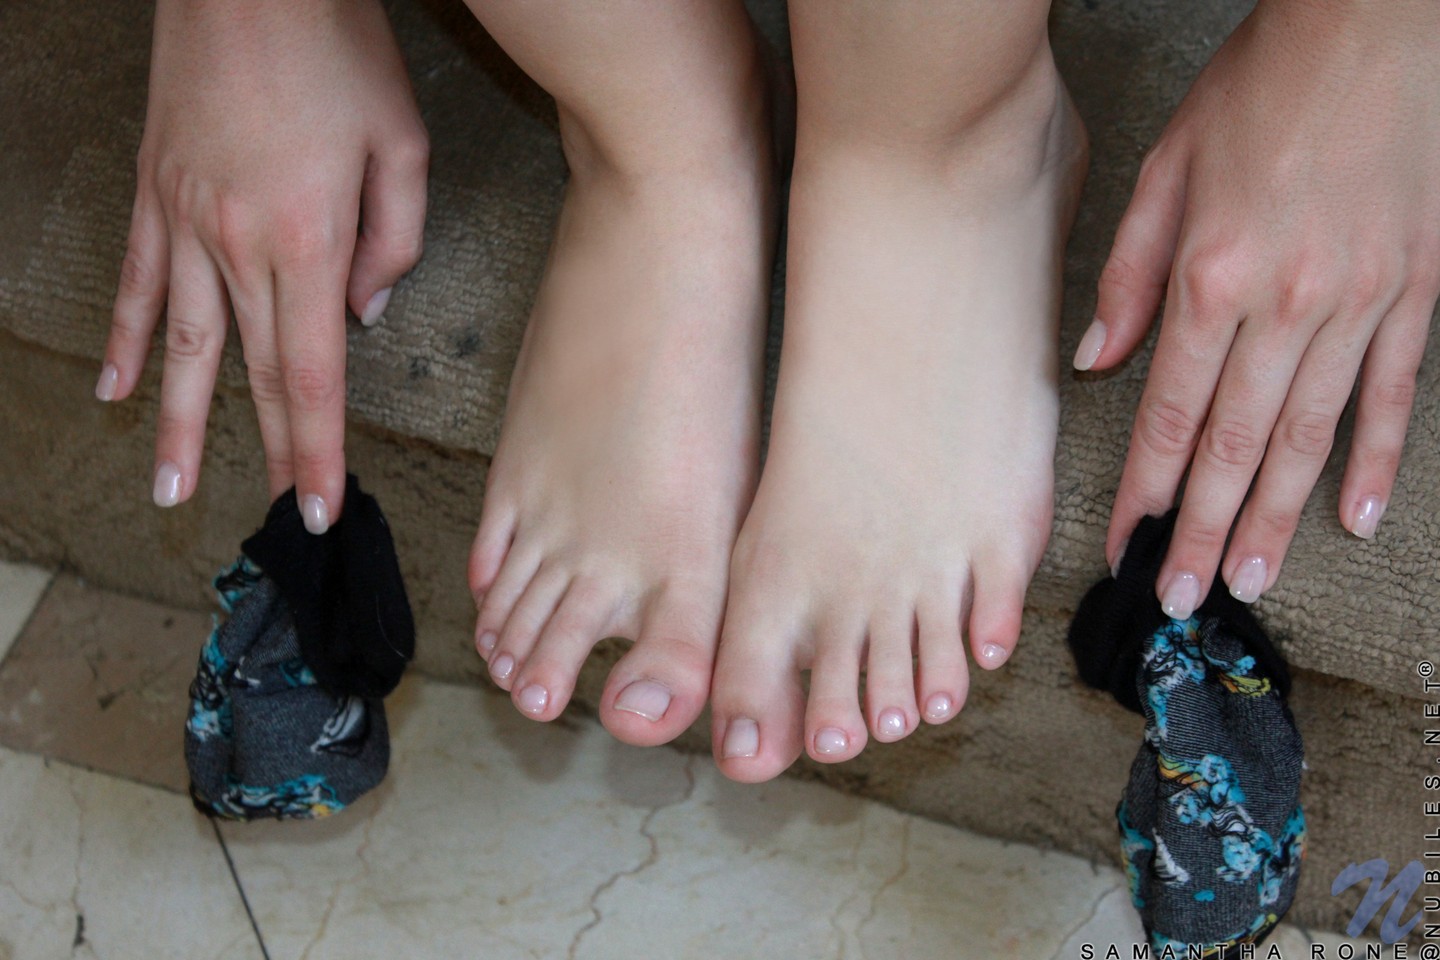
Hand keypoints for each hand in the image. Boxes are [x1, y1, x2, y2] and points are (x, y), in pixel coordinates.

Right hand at [99, 0, 428, 531]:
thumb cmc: (337, 49)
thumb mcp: (402, 144)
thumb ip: (395, 241)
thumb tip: (366, 310)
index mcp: (308, 240)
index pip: (315, 376)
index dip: (316, 450)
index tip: (317, 506)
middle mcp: (236, 243)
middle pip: (255, 373)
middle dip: (267, 453)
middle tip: (270, 518)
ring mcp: (184, 219)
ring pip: (179, 344)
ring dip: (177, 422)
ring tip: (168, 485)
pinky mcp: (154, 191)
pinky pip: (134, 281)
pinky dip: (125, 339)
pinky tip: (116, 386)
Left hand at [1078, 0, 1439, 615]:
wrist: (1376, 24)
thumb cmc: (1261, 88)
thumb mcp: (1166, 169)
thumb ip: (1130, 277)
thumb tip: (1098, 364)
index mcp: (1212, 278)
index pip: (1168, 416)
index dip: (1146, 492)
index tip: (1127, 545)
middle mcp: (1288, 304)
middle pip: (1235, 445)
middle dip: (1204, 530)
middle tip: (1183, 594)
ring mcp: (1361, 302)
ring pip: (1309, 436)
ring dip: (1276, 515)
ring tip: (1250, 577)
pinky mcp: (1417, 290)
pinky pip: (1391, 392)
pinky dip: (1373, 458)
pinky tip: (1356, 516)